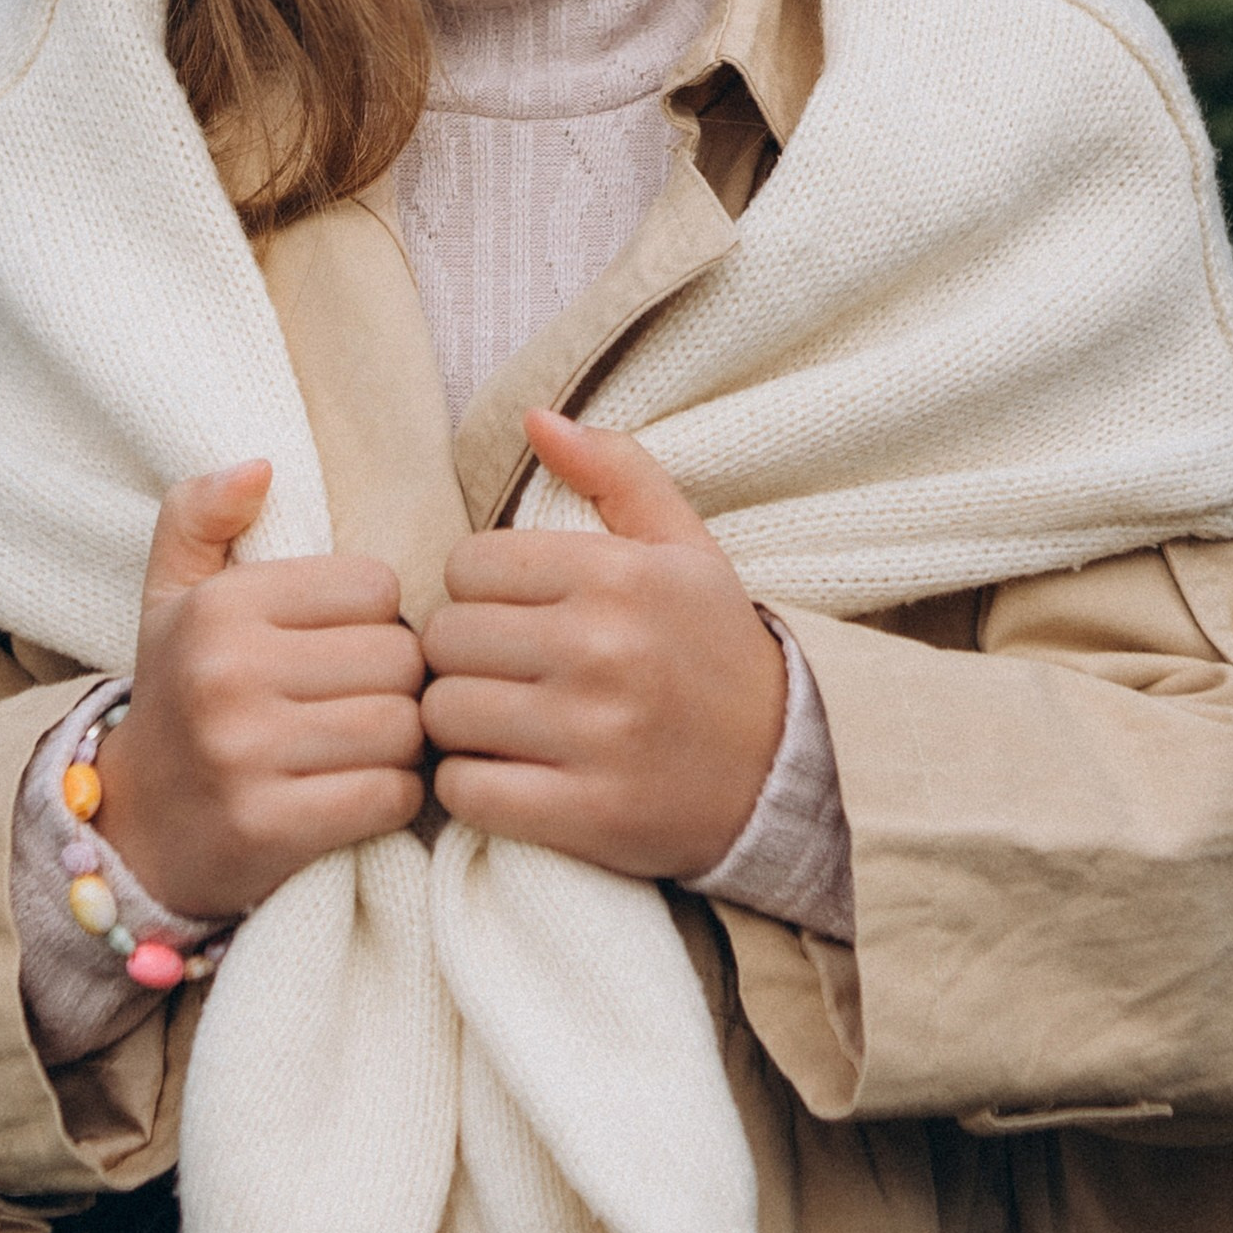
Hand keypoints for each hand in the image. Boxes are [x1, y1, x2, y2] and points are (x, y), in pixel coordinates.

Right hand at [95, 462, 426, 917]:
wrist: (137, 828)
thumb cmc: (183, 695)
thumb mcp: (173, 596)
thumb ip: (199, 515)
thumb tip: (258, 466)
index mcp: (219, 607)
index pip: (376, 587)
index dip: (377, 620)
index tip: (346, 646)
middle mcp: (225, 674)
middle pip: (399, 660)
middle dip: (399, 684)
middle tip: (366, 702)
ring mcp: (243, 755)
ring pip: (404, 728)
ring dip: (403, 745)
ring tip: (366, 746)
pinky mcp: (268, 828)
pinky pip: (392, 796)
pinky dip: (393, 798)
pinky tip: (360, 793)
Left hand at [419, 408, 785, 878]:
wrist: (787, 772)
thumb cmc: (716, 649)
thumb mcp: (685, 547)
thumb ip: (615, 470)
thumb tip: (535, 416)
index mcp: (620, 576)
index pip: (467, 564)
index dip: (478, 590)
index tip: (510, 613)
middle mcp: (605, 651)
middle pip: (447, 639)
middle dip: (461, 655)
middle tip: (498, 671)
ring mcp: (595, 737)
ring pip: (444, 714)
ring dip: (457, 722)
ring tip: (498, 721)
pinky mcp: (586, 815)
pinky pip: (465, 790)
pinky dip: (468, 786)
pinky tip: (505, 774)